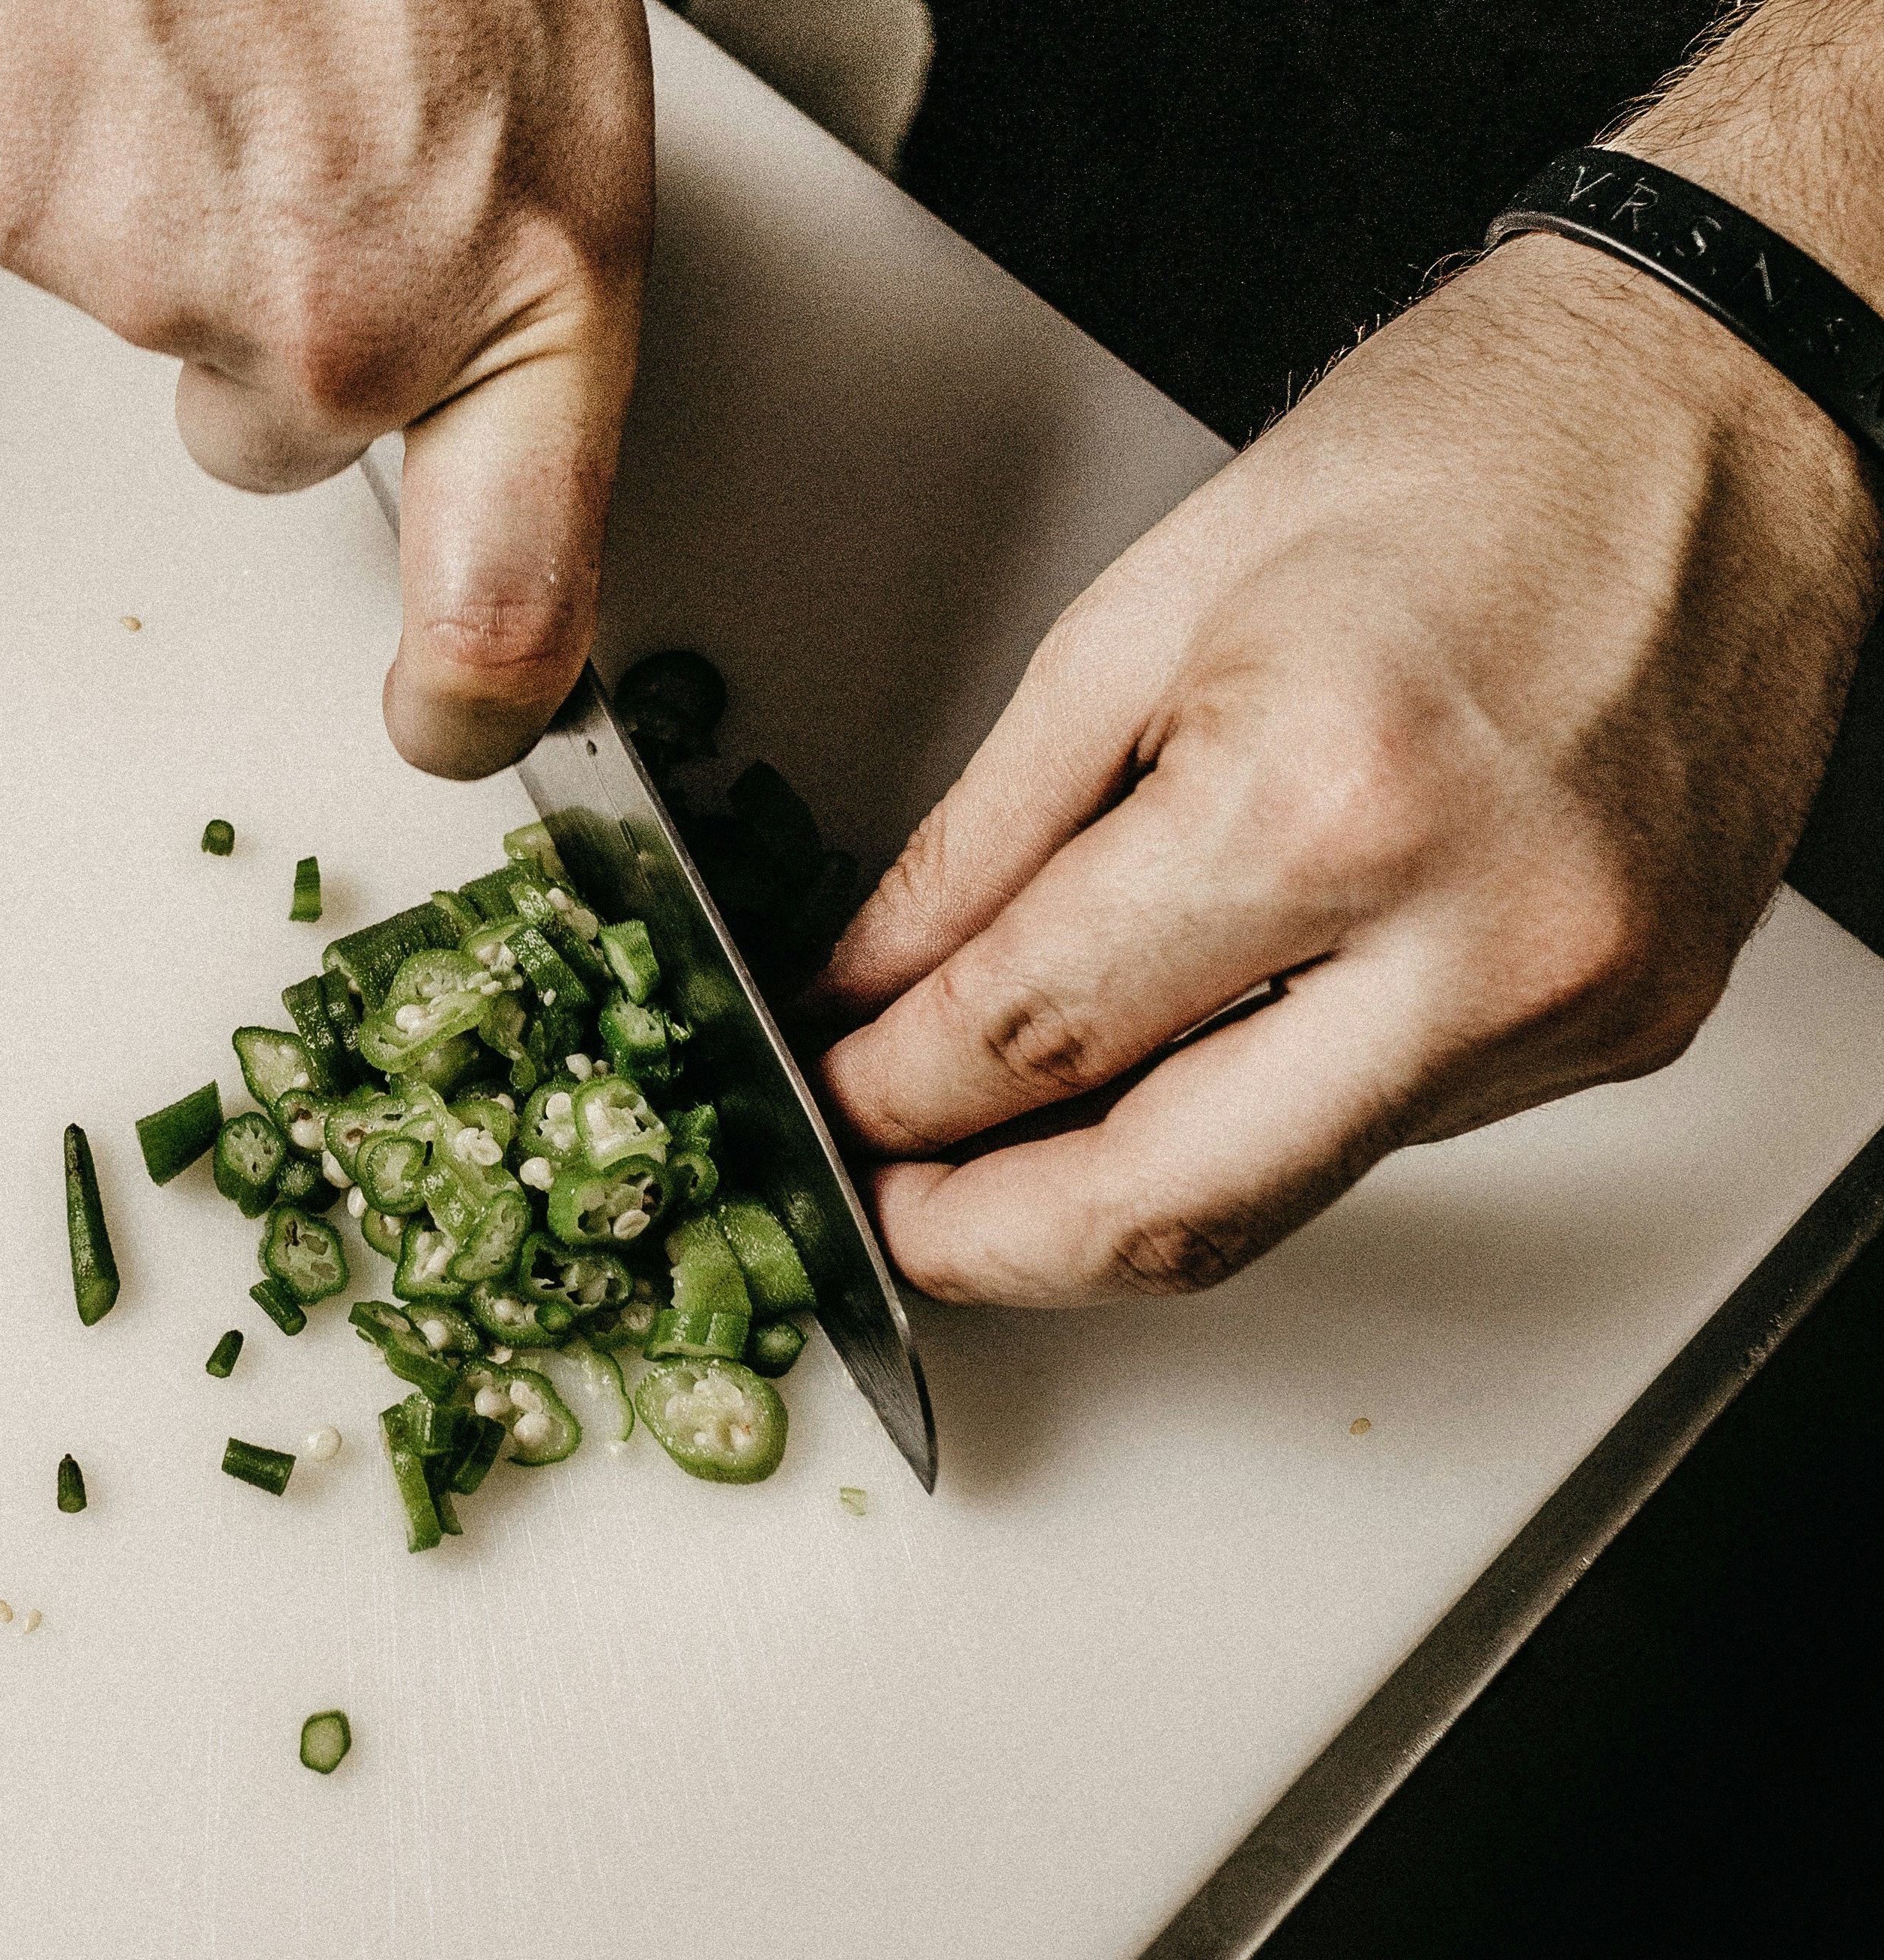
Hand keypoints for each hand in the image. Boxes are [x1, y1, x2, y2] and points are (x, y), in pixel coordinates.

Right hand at [0, 0, 653, 776]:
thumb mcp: (565, 135)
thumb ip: (508, 333)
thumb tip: (455, 477)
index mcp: (520, 307)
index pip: (511, 606)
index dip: (473, 701)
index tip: (446, 726)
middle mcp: (336, 332)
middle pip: (269, 438)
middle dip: (286, 329)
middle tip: (327, 158)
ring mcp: (165, 274)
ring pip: (157, 317)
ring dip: (190, 212)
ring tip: (247, 56)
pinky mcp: (28, 199)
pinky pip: (58, 222)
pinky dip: (95, 146)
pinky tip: (158, 39)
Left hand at [812, 231, 1878, 1307]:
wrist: (1717, 406)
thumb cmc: (1454, 453)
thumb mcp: (1142, 613)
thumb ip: (985, 836)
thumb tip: (875, 984)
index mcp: (1328, 796)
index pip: (1040, 1032)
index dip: (895, 1093)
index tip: (837, 1093)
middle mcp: (1477, 934)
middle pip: (1168, 1205)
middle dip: (988, 1240)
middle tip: (892, 1208)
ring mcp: (1573, 1002)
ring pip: (1279, 1202)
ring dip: (1112, 1202)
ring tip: (1000, 1152)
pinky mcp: (1630, 1027)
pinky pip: (1386, 1134)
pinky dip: (1252, 1124)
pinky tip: (1181, 1070)